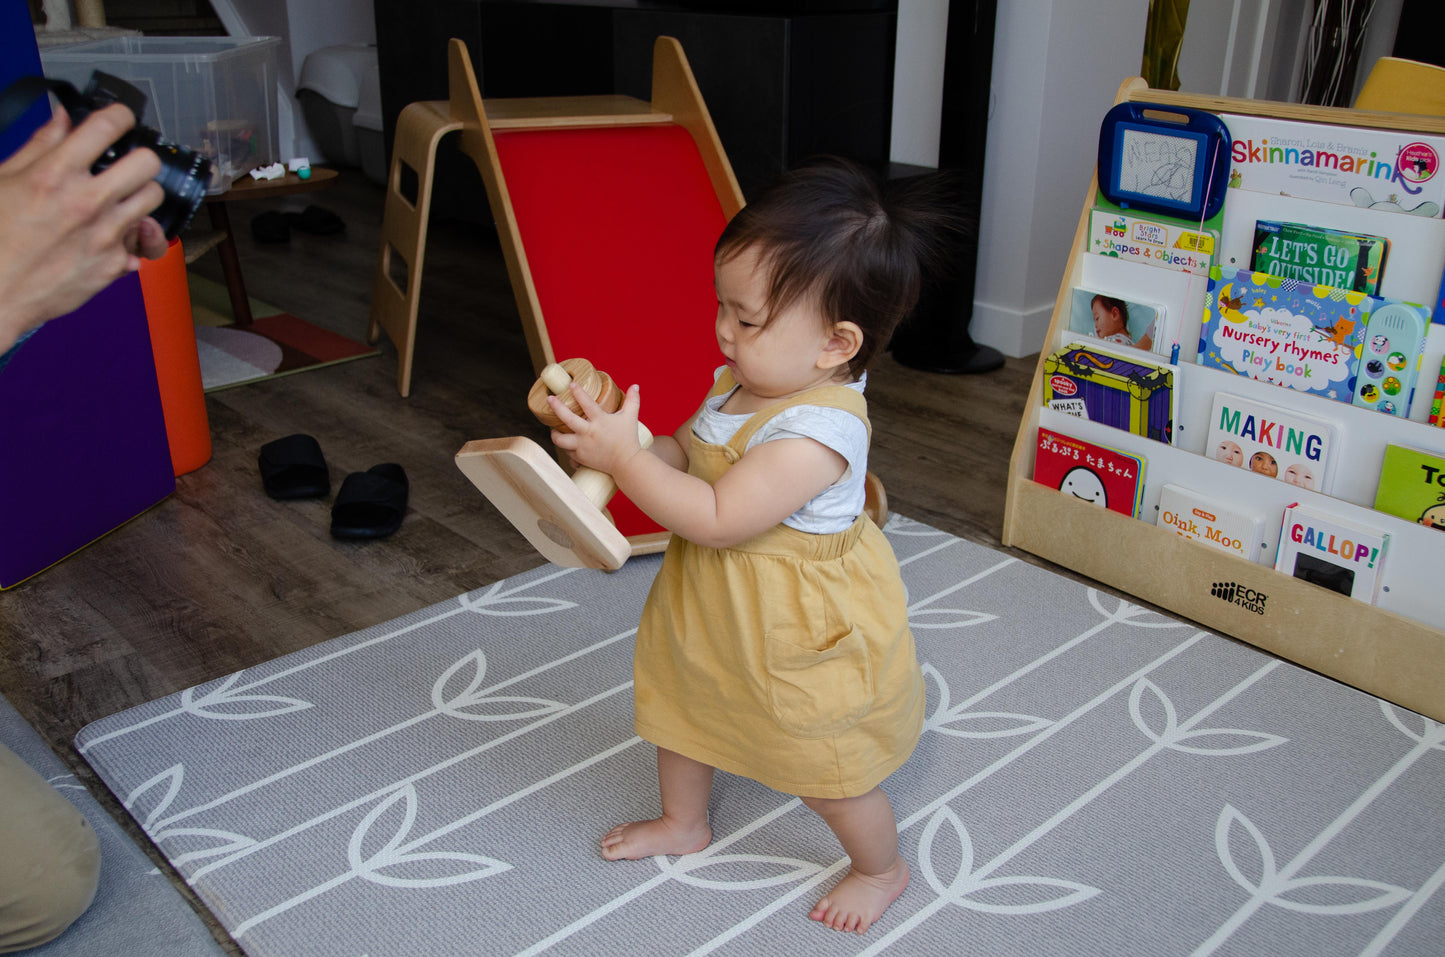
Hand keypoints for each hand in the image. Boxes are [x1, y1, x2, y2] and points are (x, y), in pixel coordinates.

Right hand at [0, 103, 166, 352]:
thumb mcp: (3, 179)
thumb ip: (40, 146)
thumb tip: (63, 117)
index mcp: (54, 174)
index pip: (106, 126)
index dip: (119, 115)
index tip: (120, 119)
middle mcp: (86, 201)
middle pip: (146, 162)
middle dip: (138, 157)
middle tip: (125, 164)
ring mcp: (106, 234)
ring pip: (153, 197)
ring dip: (140, 194)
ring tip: (121, 198)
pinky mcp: (114, 263)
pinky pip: (141, 240)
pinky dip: (130, 236)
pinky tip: (111, 235)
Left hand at [548, 381, 644, 475]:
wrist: (626, 463)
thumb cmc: (628, 439)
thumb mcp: (630, 417)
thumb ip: (632, 400)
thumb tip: (635, 386)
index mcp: (600, 421)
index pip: (587, 403)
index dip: (578, 392)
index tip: (571, 385)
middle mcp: (588, 433)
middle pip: (567, 419)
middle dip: (556, 407)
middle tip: (549, 399)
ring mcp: (582, 447)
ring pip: (560, 440)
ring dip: (554, 434)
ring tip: (553, 429)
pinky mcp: (580, 458)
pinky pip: (567, 452)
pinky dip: (566, 448)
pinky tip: (566, 444)